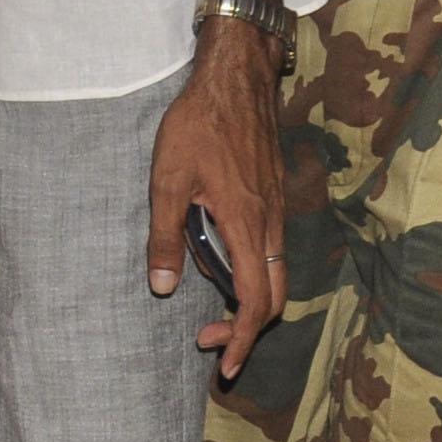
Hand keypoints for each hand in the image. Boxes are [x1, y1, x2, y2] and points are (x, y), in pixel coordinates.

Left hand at [148, 8, 287, 377]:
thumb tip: (164, 287)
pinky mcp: (272, 198)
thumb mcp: (167, 181)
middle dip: (244, 329)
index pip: (257, 301)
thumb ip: (165, 236)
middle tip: (205, 340)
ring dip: (247, 300)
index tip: (223, 364)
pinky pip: (269, 250)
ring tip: (207, 307)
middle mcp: (271, 224)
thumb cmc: (198, 124)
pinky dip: (251, 273)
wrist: (236, 77)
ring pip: (274, 273)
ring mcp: (276, 211)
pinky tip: (216, 264)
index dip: (241, 339)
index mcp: (247, 225)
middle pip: (273, 295)